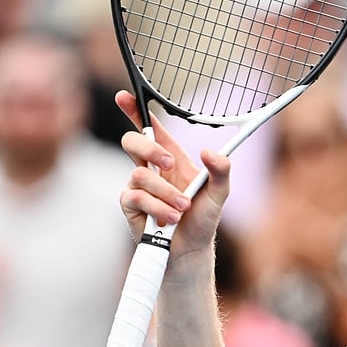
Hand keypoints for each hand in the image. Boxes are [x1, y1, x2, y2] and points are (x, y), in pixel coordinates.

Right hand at [115, 91, 230, 261]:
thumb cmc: (204, 218)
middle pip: (133, 142)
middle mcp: (153, 169)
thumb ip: (222, 170)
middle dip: (149, 149)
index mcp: (173, 158)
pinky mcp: (130, 205)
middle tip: (169, 164)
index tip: (124, 96)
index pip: (152, 129)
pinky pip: (134, 196)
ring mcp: (139, 186)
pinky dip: (156, 207)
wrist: (190, 250)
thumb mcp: (220, 193)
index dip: (136, 111)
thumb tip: (209, 151)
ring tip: (182, 208)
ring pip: (138, 174)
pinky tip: (168, 219)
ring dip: (165, 192)